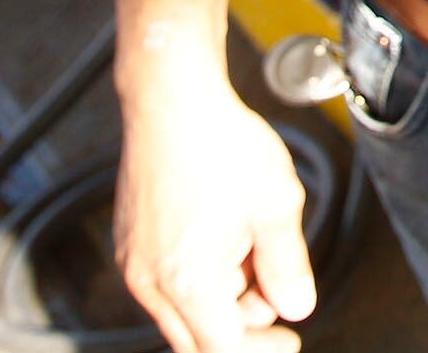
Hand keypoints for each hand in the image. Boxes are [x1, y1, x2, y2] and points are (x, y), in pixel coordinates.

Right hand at [114, 76, 314, 352]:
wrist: (173, 99)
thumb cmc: (221, 145)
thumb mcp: (276, 206)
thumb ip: (288, 266)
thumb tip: (296, 306)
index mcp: (187, 281)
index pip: (222, 349)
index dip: (261, 350)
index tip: (290, 340)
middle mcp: (150, 280)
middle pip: (198, 336)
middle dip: (244, 323)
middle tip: (280, 289)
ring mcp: (134, 261)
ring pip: (183, 308)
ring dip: (225, 295)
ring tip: (254, 242)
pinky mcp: (131, 241)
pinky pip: (168, 279)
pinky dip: (202, 272)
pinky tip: (227, 232)